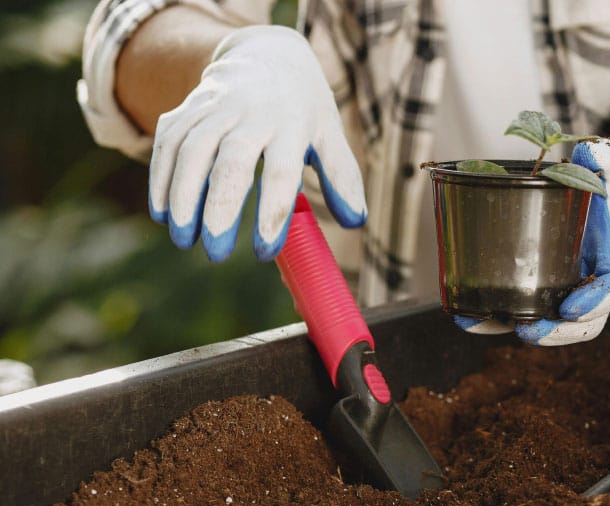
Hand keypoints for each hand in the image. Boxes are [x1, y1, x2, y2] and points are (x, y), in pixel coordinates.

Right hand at [148, 25, 365, 261]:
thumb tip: (354, 221)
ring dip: (183, 198)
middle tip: (216, 253)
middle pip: (231, 163)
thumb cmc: (303, 107)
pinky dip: (161, 177)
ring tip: (183, 239)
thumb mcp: (330, 135)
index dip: (271, 213)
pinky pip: (168, 142)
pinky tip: (162, 213)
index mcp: (292, 125)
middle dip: (220, 211)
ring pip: (191, 151)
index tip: (264, 251)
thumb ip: (342, 177)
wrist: (267, 53)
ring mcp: (215, 107)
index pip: (281, 173)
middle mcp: (251, 114)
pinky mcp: (187, 107)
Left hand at [456, 139, 609, 345]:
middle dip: (556, 333)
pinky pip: (520, 312)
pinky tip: (465, 315)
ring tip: (482, 323)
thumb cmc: (602, 186)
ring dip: (513, 329)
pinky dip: (492, 320)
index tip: (569, 308)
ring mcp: (564, 292)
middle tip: (527, 330)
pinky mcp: (539, 290)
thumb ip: (608, 158)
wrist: (596, 199)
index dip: (593, 303)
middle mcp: (591, 285)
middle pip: (582, 323)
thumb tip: (594, 150)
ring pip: (548, 326)